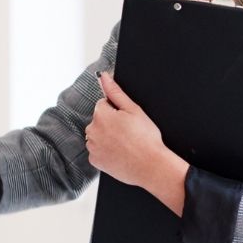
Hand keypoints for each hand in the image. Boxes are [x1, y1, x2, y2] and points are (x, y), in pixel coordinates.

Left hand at [85, 72, 188, 214]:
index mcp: (100, 115)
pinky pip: (98, 151)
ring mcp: (92, 146)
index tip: (127, 121)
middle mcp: (92, 130)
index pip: (103, 105)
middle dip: (110, 124)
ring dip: (107, 137)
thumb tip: (103, 77)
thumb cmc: (145, 138)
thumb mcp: (133, 109)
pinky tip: (119, 153)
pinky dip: (106, 151)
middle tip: (128, 133)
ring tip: (125, 144)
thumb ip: (115, 91)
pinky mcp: (95, 160)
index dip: (117, 111)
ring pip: (98, 136)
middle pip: (99, 120)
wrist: (151, 166)